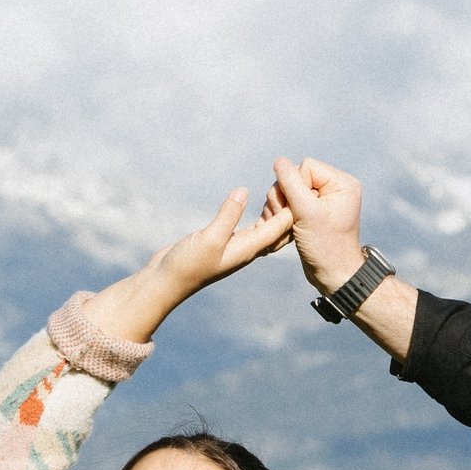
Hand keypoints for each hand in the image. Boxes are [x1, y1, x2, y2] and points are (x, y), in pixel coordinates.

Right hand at [68, 187, 295, 354]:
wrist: (167, 281)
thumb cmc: (187, 264)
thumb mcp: (209, 237)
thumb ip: (227, 215)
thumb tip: (244, 191)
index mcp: (248, 249)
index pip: (279, 227)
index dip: (292, 208)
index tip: (303, 187)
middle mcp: (246, 249)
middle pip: (278, 231)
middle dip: (290, 212)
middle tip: (298, 189)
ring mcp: (235, 247)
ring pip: (265, 230)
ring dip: (276, 214)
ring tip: (285, 194)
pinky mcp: (223, 243)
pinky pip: (250, 229)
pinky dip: (259, 216)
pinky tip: (258, 206)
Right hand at [265, 155, 366, 296]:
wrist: (333, 276)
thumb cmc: (326, 247)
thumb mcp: (307, 212)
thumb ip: (292, 183)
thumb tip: (279, 161)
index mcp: (341, 183)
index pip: (305, 166)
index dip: (295, 186)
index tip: (300, 211)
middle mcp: (333, 188)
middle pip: (294, 177)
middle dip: (286, 199)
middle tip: (291, 221)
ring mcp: (321, 200)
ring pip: (287, 191)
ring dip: (281, 209)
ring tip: (289, 228)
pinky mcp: (311, 212)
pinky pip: (289, 203)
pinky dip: (282, 216)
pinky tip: (287, 231)